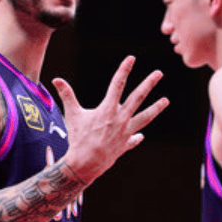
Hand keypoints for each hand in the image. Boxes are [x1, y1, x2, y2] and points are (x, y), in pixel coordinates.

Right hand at [52, 56, 168, 184]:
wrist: (86, 164)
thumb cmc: (78, 138)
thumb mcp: (72, 114)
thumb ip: (67, 95)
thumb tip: (56, 79)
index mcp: (108, 109)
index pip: (117, 84)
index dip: (124, 70)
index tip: (131, 58)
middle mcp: (120, 118)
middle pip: (138, 97)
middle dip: (149, 83)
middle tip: (159, 73)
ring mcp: (125, 132)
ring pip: (144, 117)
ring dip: (156, 108)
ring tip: (166, 101)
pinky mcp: (124, 145)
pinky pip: (133, 140)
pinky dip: (136, 137)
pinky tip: (140, 136)